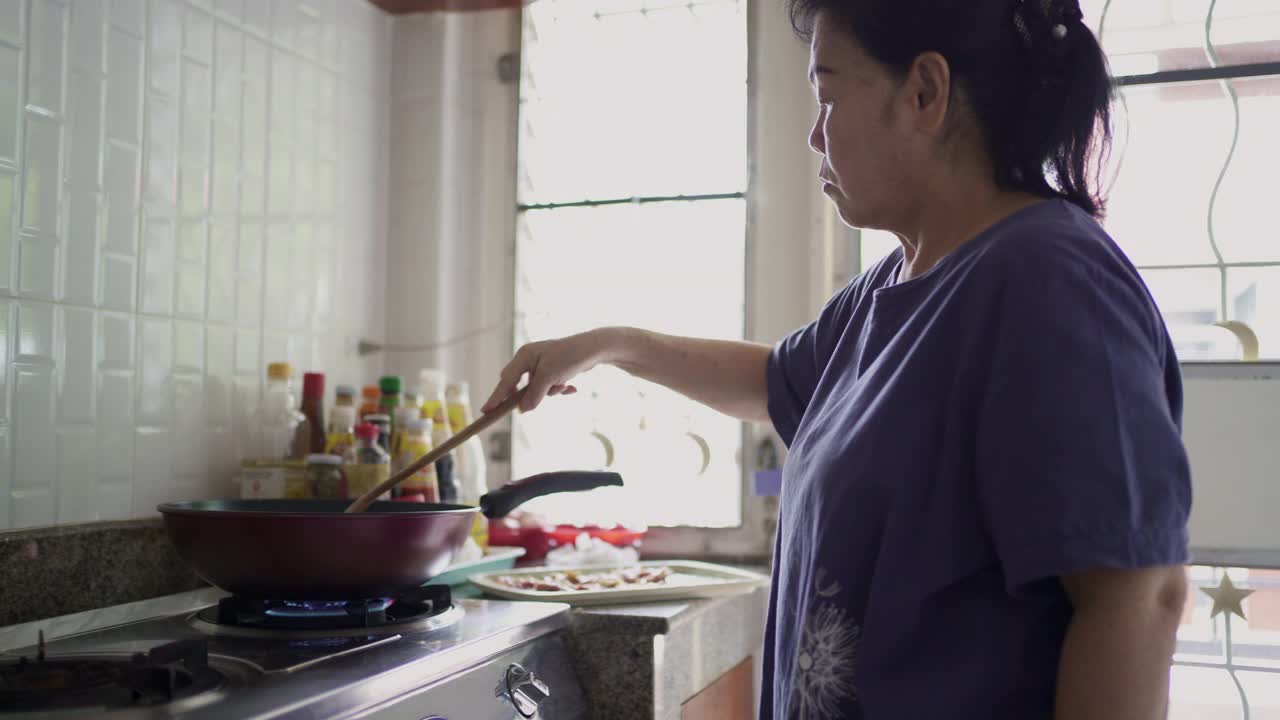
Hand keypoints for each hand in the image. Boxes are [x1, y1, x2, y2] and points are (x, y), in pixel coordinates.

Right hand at [482, 330, 612, 413]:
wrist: (595, 348)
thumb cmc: (570, 357)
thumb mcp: (549, 378)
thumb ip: (534, 395)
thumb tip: (522, 410)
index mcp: (524, 356)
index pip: (505, 380)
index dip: (496, 397)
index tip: (486, 411)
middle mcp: (530, 358)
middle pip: (518, 384)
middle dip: (529, 395)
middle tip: (529, 406)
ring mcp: (542, 364)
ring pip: (536, 388)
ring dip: (549, 392)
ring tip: (563, 385)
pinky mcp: (553, 369)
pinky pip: (549, 386)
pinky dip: (558, 389)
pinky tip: (572, 387)